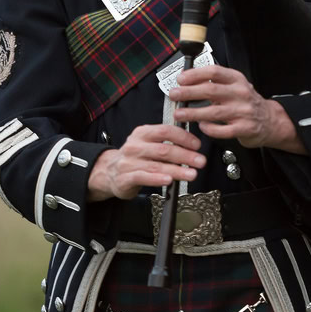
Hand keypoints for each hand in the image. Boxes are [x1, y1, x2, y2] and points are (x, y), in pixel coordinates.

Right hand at [87, 124, 206, 200]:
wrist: (110, 172)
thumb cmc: (136, 158)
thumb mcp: (148, 144)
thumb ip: (167, 143)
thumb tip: (193, 146)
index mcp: (142, 133)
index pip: (165, 130)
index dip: (183, 137)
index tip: (197, 145)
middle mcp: (135, 146)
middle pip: (164, 149)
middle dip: (185, 155)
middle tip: (200, 161)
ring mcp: (129, 162)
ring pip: (156, 165)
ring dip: (177, 170)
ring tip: (191, 174)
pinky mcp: (125, 178)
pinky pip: (143, 177)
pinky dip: (157, 179)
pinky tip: (169, 181)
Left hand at [170, 65, 305, 153]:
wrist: (270, 120)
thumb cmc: (246, 102)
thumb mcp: (235, 85)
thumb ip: (214, 82)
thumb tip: (187, 78)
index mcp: (237, 79)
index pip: (214, 72)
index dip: (195, 74)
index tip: (181, 79)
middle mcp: (240, 93)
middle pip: (211, 90)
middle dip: (189, 92)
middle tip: (174, 94)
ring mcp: (243, 111)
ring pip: (214, 112)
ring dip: (193, 113)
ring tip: (179, 113)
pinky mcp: (244, 128)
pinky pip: (222, 130)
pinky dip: (209, 128)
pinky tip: (201, 126)